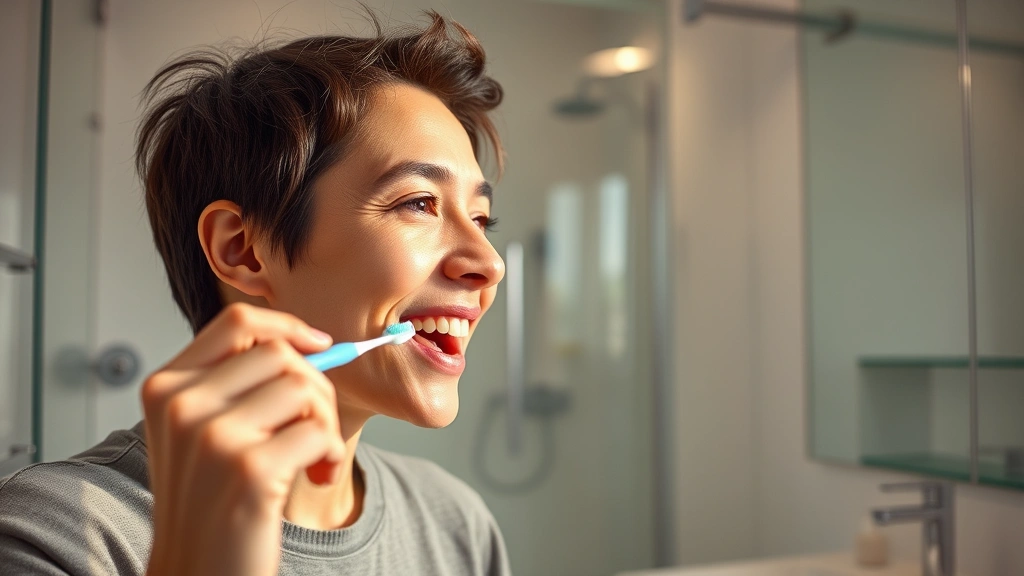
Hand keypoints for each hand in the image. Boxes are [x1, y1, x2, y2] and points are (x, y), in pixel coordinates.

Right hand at [142, 303, 344, 575]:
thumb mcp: (202, 433)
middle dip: (318, 388)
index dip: (287, 326)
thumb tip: (308, 342)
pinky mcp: (250, 469)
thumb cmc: (211, 504)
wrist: (197, 573)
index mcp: (166, 388)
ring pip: (306, 388)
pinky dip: (333, 454)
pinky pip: (320, 432)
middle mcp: (182, 405)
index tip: (319, 345)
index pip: (237, 323)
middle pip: (282, 354)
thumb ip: (236, 384)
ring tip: (318, 458)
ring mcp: (213, 436)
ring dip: (328, 423)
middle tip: (318, 428)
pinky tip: (319, 476)